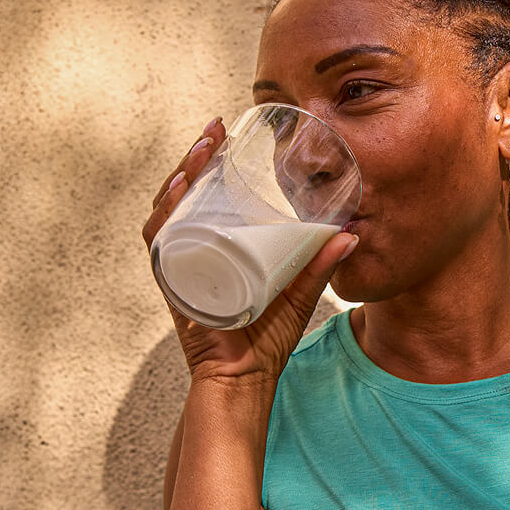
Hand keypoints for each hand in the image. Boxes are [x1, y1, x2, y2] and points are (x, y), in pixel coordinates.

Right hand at [142, 118, 358, 389]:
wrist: (244, 379)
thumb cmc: (265, 341)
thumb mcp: (299, 294)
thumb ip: (321, 265)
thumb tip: (351, 234)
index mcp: (218, 247)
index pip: (206, 195)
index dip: (210, 162)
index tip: (224, 131)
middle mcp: (193, 250)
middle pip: (184, 194)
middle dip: (194, 158)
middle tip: (213, 130)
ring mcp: (180, 265)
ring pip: (168, 210)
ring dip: (180, 175)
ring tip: (200, 150)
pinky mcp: (173, 284)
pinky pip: (159, 243)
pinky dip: (163, 215)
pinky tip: (176, 191)